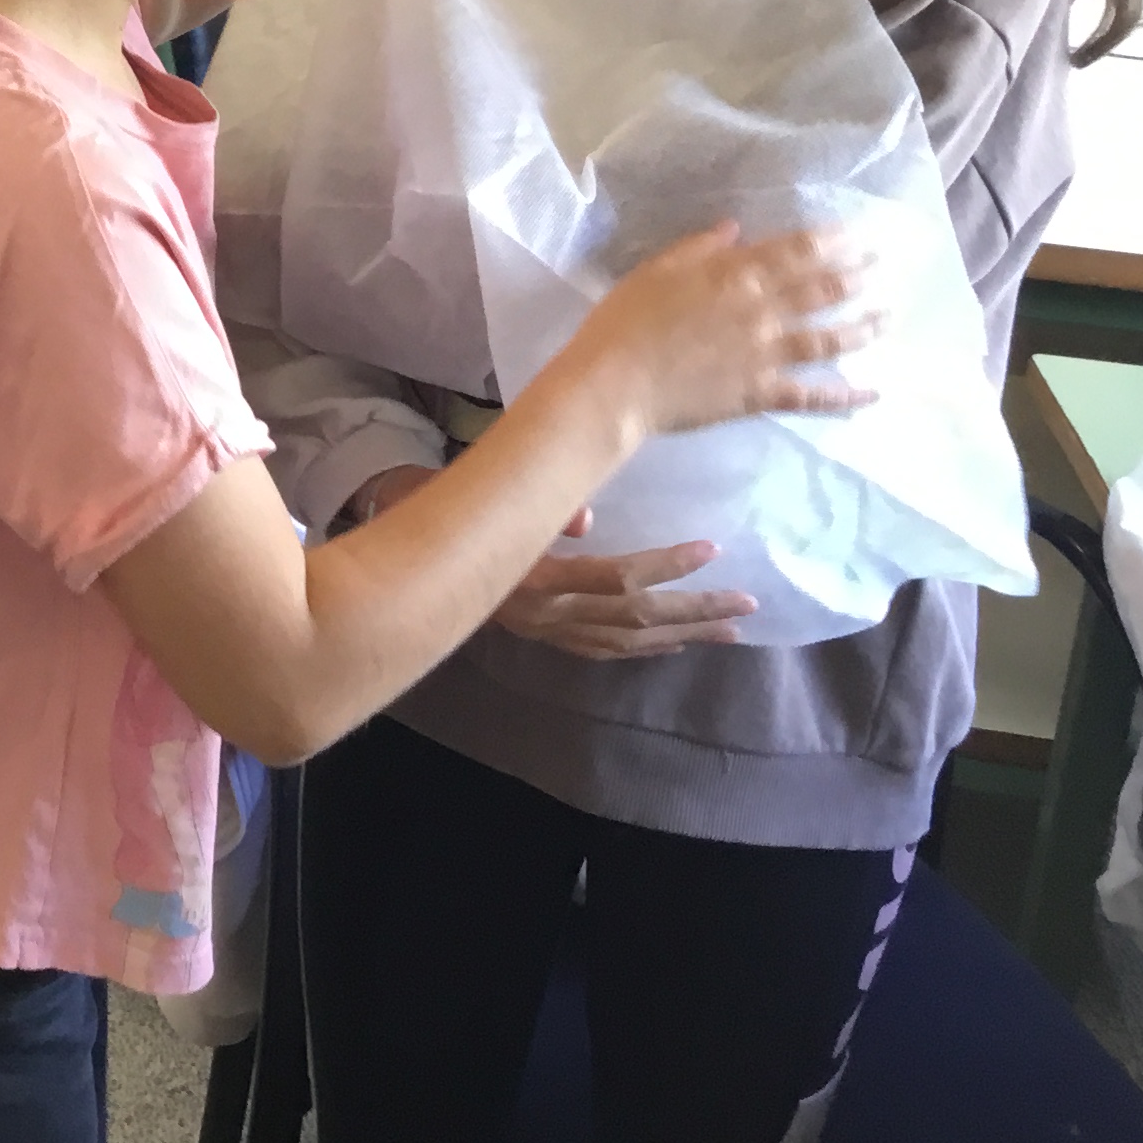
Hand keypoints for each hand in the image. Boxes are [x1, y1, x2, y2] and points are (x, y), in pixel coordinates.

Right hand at [350, 463, 756, 660]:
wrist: (394, 556)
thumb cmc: (434, 509)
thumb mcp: (464, 491)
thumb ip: (520, 498)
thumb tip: (585, 516)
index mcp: (528, 578)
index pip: (612, 579)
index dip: (664, 566)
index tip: (710, 548)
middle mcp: (543, 615)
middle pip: (634, 619)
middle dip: (694, 610)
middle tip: (748, 602)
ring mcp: (544, 631)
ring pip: (628, 641)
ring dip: (684, 633)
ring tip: (735, 627)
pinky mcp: (543, 638)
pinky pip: (605, 651)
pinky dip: (647, 647)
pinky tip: (679, 642)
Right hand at [555, 223, 878, 444]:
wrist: (615, 383)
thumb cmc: (624, 321)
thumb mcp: (655, 270)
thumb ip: (698, 248)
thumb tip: (735, 228)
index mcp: (735, 275)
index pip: (796, 252)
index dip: (830, 242)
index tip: (857, 235)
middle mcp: (762, 310)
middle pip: (822, 290)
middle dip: (856, 275)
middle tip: (880, 267)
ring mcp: (767, 354)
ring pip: (828, 339)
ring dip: (863, 327)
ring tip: (888, 317)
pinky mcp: (761, 393)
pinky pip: (812, 396)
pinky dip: (845, 396)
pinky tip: (874, 393)